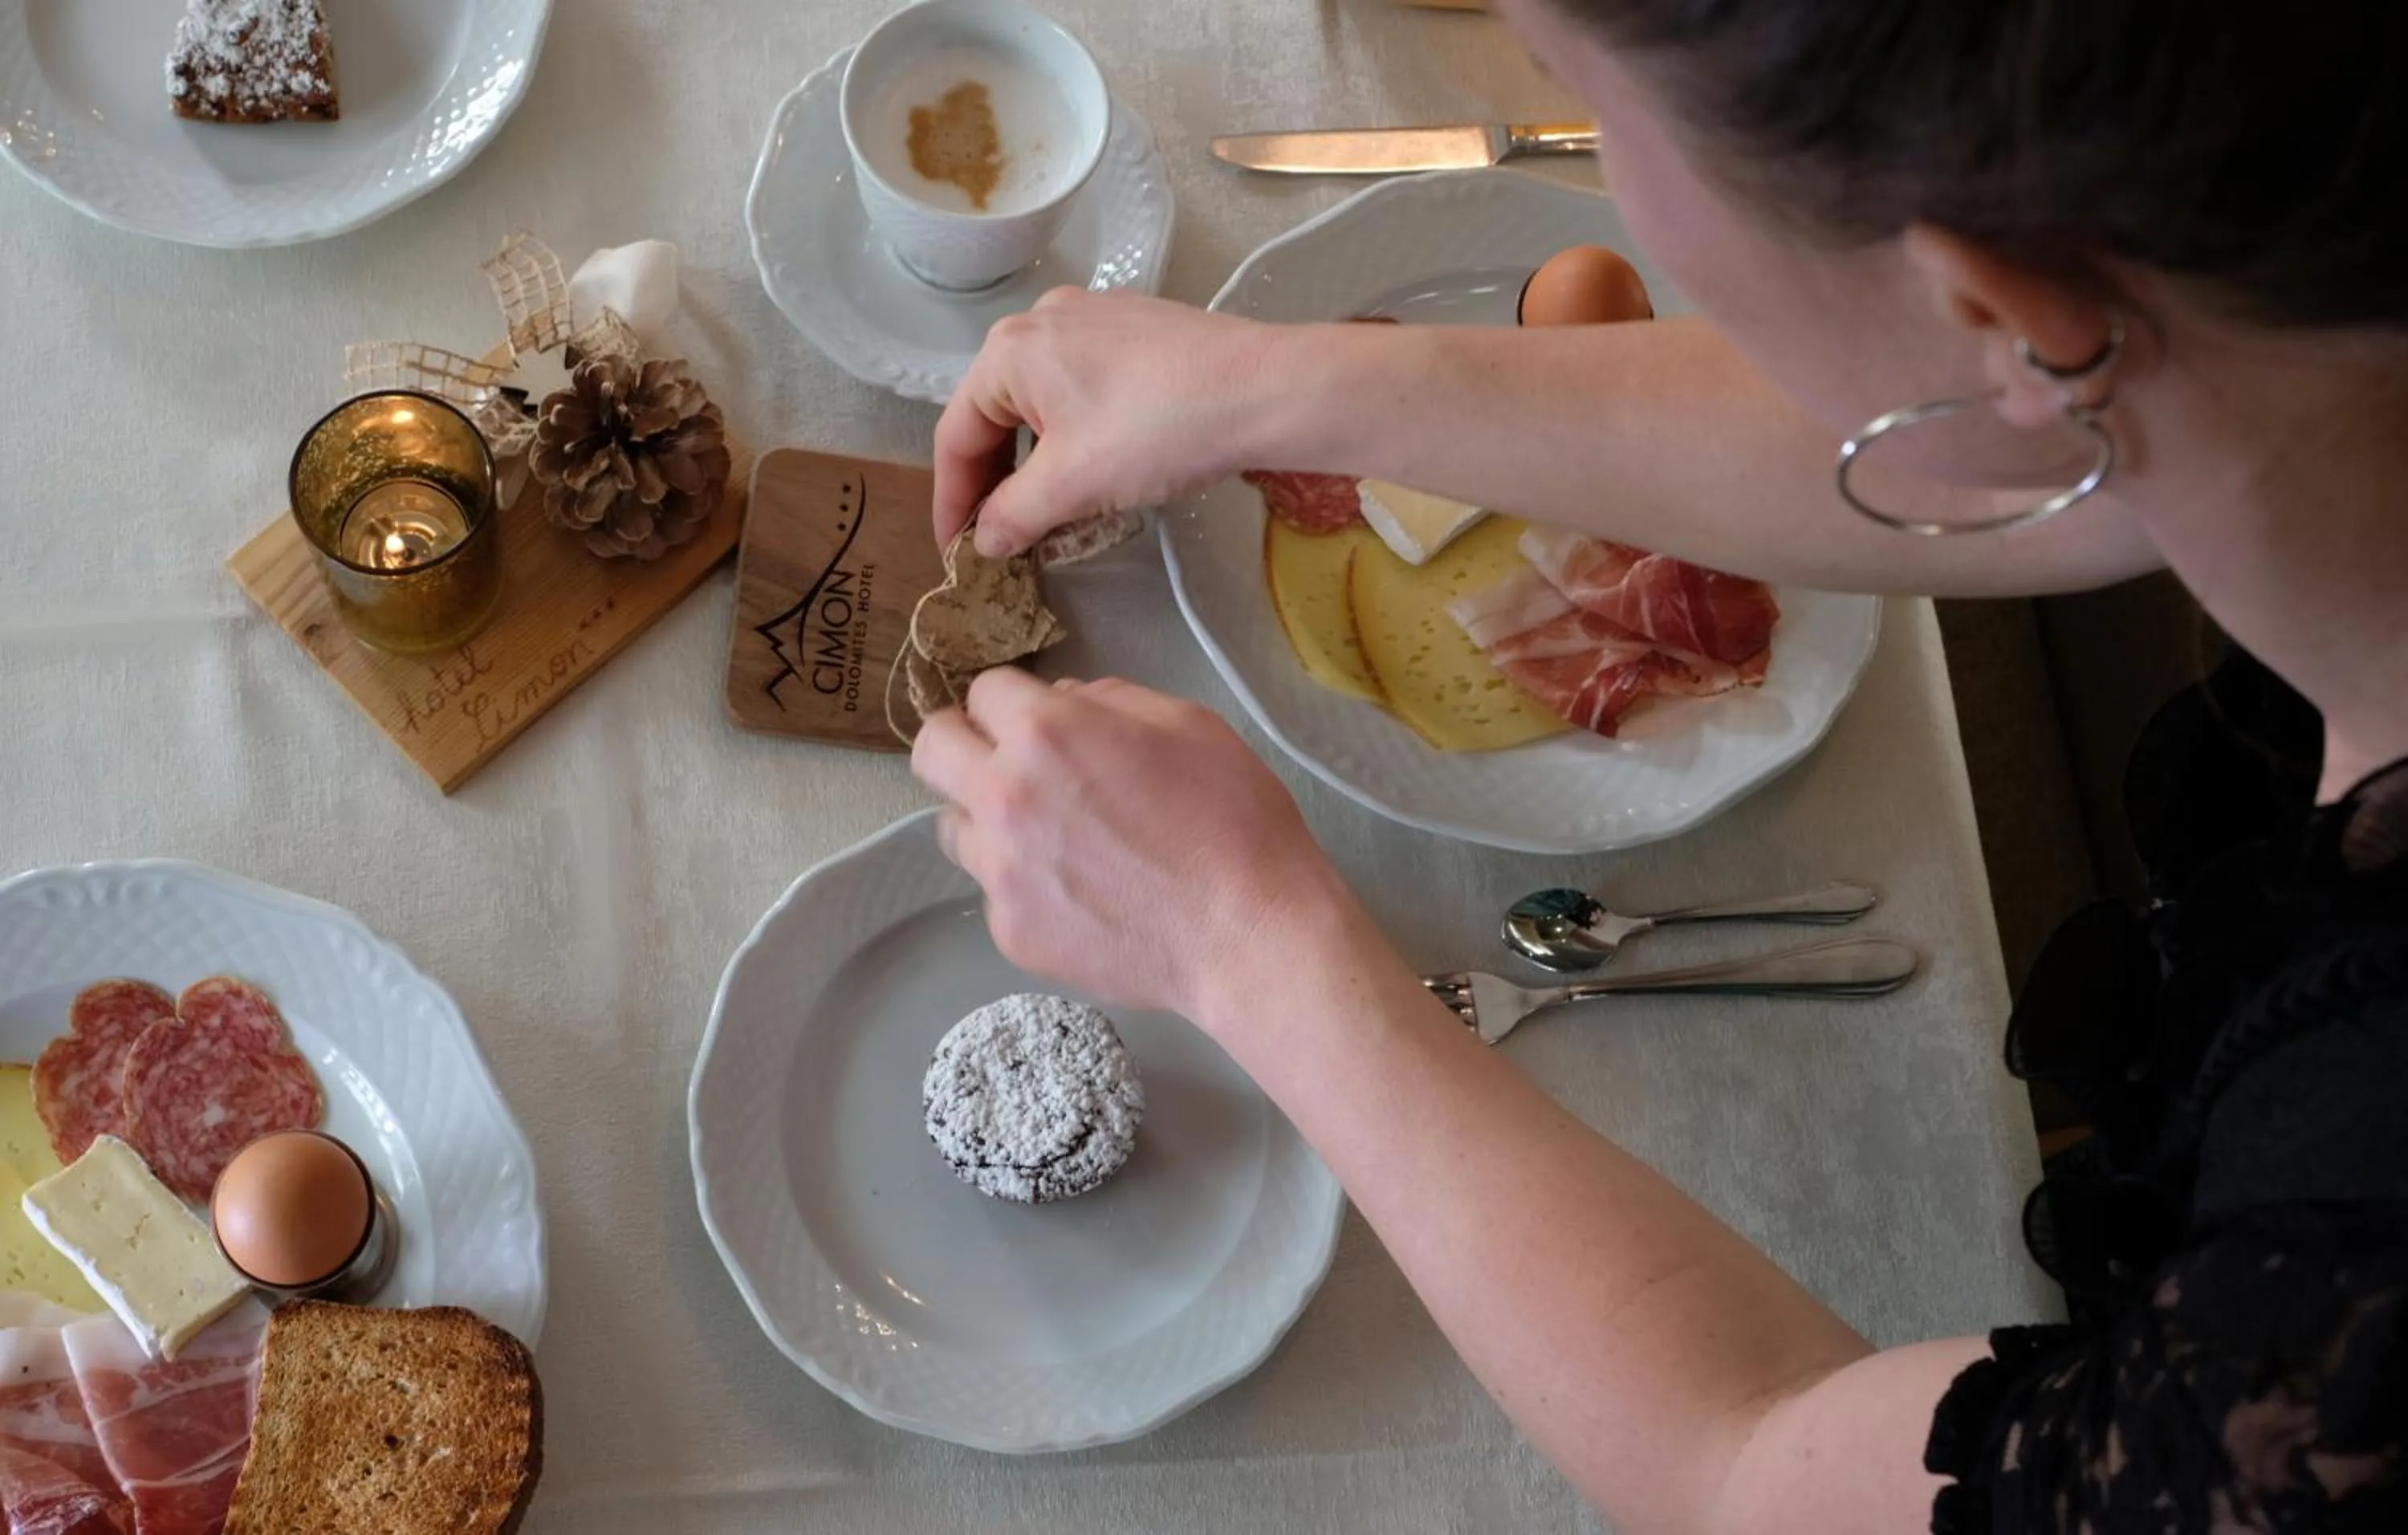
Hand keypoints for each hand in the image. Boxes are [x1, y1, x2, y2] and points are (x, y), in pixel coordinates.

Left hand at [910, 668, 1364, 1021]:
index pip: (983, 691)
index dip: (1013, 700)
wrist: (1249, 934)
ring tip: (1051, 839)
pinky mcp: (1009, 930)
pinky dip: (1025, 887)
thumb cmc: (1234, 821)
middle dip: (962, 745)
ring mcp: (999, 871)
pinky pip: (994, 892)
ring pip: (952, 827)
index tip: (1031, 718)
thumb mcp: (1187, 723)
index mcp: (1045, 733)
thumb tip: (1064, 699)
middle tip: (1001, 761)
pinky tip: (1083, 895)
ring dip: (987, 821)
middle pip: (931, 751)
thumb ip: (1110, 699)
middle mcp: (1004, 797)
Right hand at [934, 289, 1280, 556]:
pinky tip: (1095, 470)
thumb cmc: (1157, 430)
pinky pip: (1084, 388)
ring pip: (1042, 402)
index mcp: (1009, 350)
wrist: (1266, 390)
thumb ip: (1014, 516)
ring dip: (1035, 462)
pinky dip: (1075, 435)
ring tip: (1045, 514)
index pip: (956, 435)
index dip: (950, 501)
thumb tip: (983, 542)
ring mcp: (1094, 318)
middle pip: (996, 414)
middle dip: (993, 481)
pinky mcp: (1139, 330)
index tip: (955, 552)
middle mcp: (1043, 320)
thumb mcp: (1072, 485)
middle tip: (997, 539)